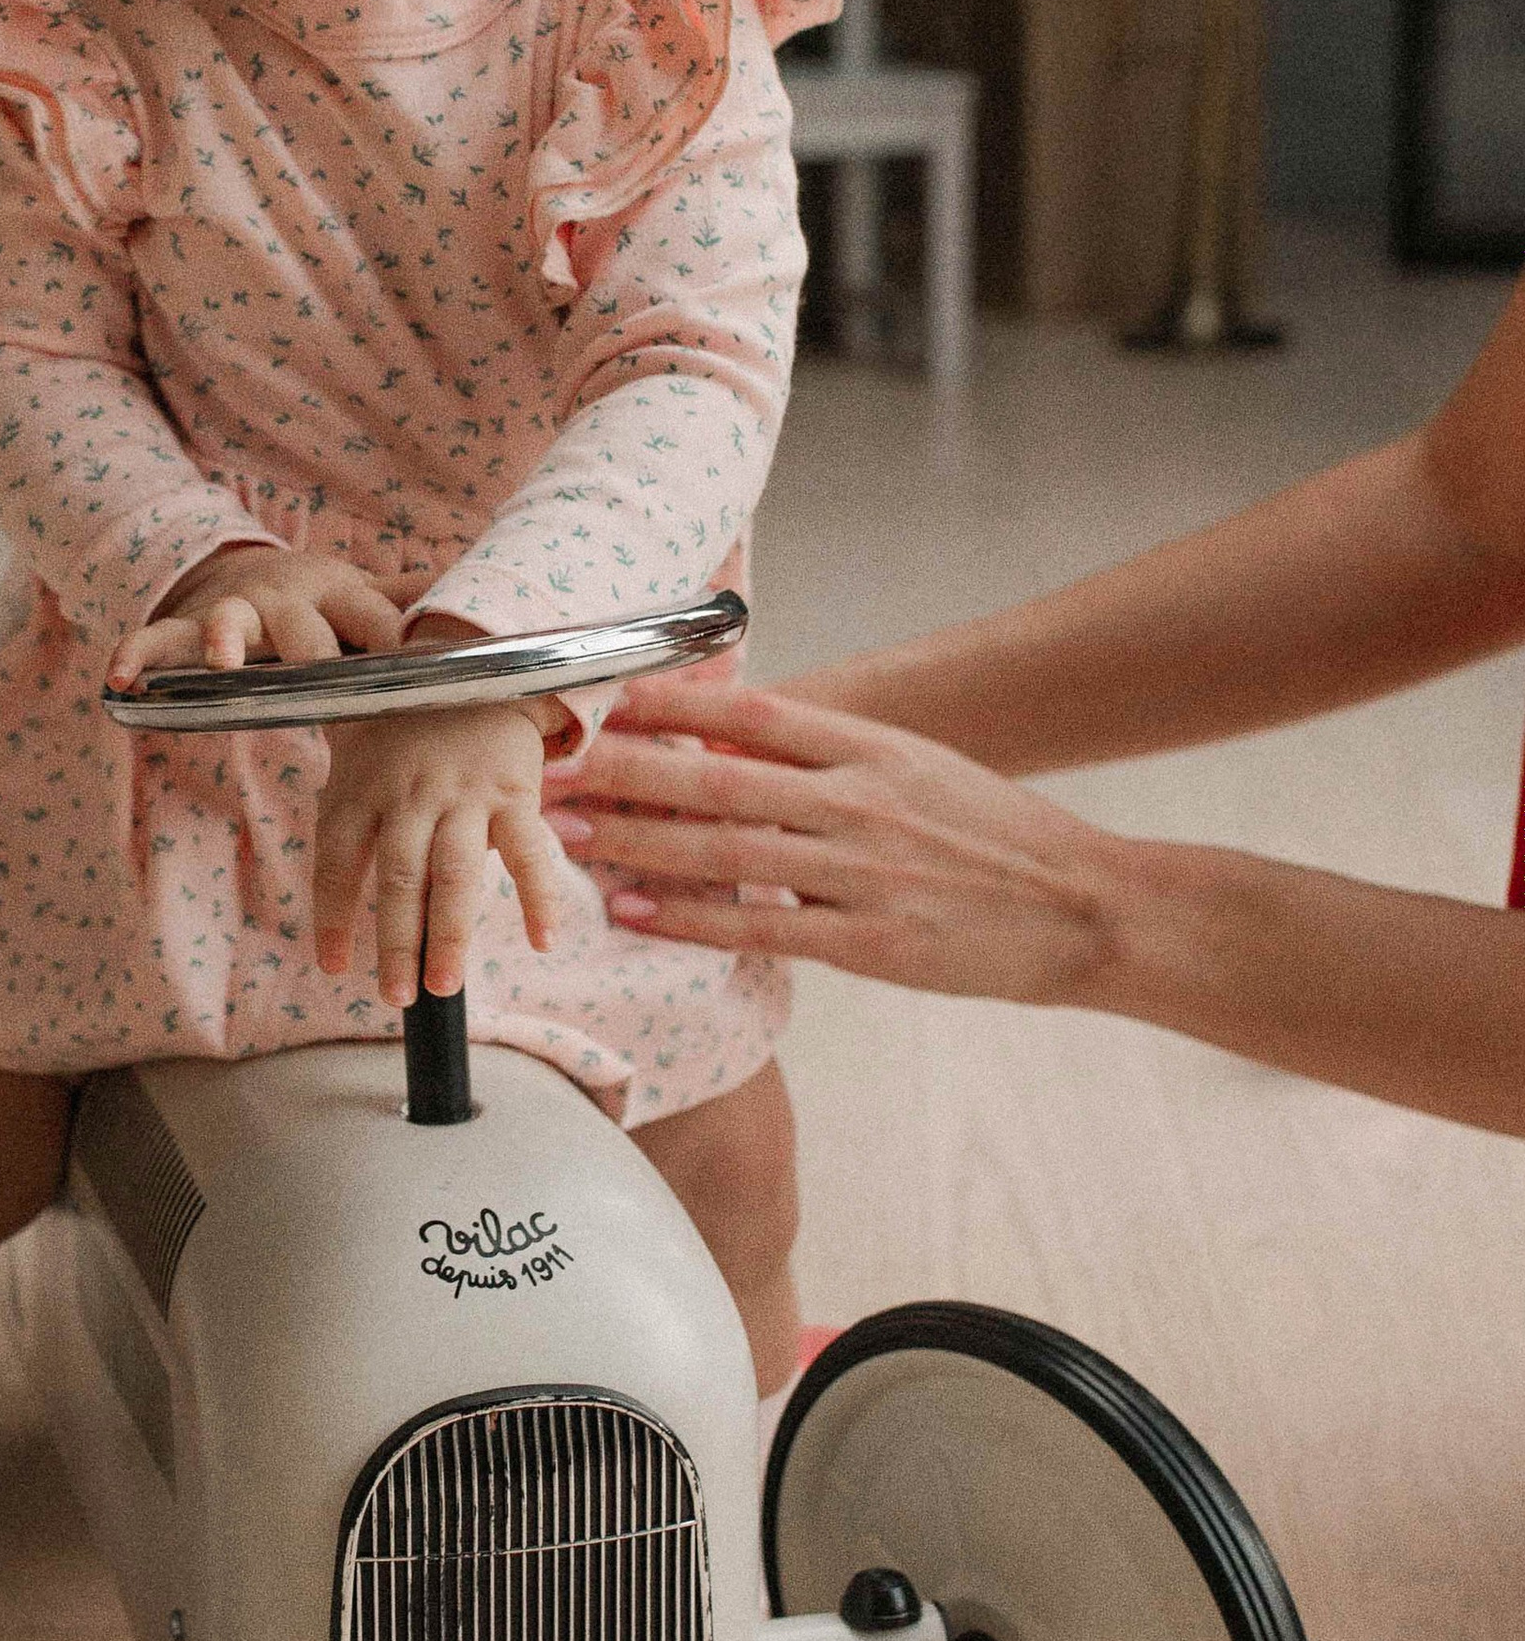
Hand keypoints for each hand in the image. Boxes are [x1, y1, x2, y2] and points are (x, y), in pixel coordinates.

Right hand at [108, 543, 403, 684]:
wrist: (244, 573)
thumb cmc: (322, 603)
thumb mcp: (369, 595)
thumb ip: (419, 600)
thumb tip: (501, 594)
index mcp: (340, 595)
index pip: (376, 621)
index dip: (395, 642)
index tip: (415, 667)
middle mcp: (287, 600)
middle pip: (302, 630)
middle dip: (310, 653)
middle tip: (321, 681)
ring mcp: (233, 612)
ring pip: (228, 623)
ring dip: (223, 639)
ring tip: (222, 659)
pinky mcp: (187, 631)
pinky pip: (157, 641)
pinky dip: (136, 655)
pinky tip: (119, 679)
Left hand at [315, 700, 572, 1006]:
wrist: (473, 661)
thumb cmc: (406, 723)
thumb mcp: (358, 753)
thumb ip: (350, 813)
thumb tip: (338, 893)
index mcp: (362, 787)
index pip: (337, 863)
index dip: (333, 919)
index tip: (335, 968)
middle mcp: (409, 793)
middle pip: (398, 879)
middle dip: (396, 943)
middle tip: (396, 996)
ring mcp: (463, 793)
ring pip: (454, 875)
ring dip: (449, 935)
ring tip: (444, 986)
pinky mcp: (514, 790)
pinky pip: (528, 852)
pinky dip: (538, 897)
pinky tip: (543, 941)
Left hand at [542, 675, 1133, 1005]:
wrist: (1087, 908)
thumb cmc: (997, 837)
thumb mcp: (919, 768)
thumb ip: (830, 755)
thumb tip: (730, 739)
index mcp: (874, 748)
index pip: (752, 711)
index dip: (668, 705)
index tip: (603, 699)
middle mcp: (861, 799)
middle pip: (718, 775)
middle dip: (626, 770)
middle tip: (553, 766)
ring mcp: (863, 870)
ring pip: (725, 848)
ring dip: (637, 839)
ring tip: (569, 832)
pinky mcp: (868, 940)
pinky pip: (759, 925)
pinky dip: (690, 917)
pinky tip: (634, 908)